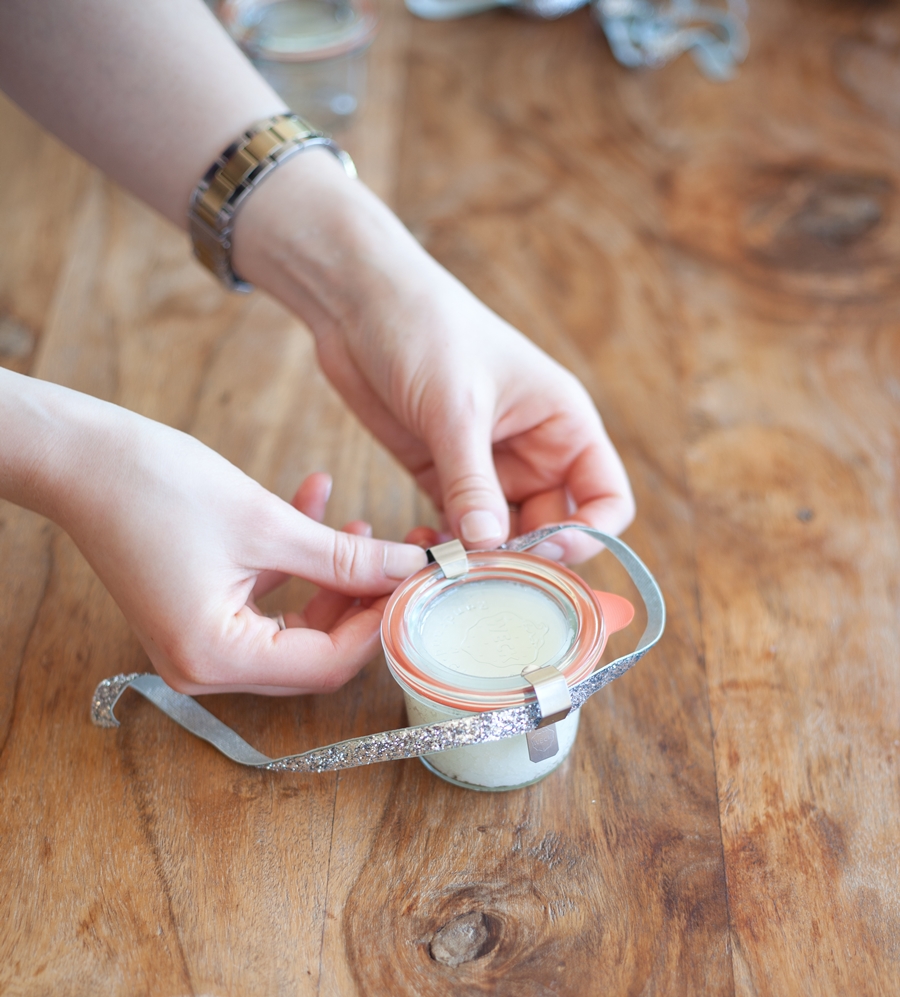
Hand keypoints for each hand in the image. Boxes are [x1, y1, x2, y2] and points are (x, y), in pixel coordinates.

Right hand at [0, 372, 426, 694]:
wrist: (82, 456)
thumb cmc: (158, 487)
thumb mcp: (268, 525)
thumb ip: (344, 557)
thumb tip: (408, 570)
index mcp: (215, 658)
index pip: (325, 664)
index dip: (378, 623)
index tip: (416, 582)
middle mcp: (205, 665)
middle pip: (314, 650)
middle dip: (361, 600)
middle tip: (401, 558)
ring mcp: (201, 640)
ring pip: (296, 622)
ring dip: (333, 576)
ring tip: (364, 524)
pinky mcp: (200, 609)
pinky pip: (267, 595)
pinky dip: (296, 560)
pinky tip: (316, 502)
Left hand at [234, 153, 634, 563]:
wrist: (361, 303)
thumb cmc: (427, 330)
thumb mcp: (456, 406)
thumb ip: (472, 481)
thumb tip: (488, 547)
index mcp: (563, 424)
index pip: (606, 499)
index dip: (588, 535)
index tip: (545, 552)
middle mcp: (534, 451)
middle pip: (553, 528)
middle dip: (525, 557)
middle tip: (485, 576)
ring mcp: (488, 467)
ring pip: (503, 537)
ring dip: (481, 559)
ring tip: (448, 569)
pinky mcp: (443, 476)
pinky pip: (459, 529)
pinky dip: (448, 548)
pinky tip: (423, 555)